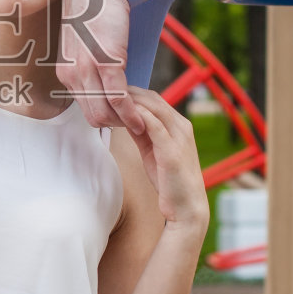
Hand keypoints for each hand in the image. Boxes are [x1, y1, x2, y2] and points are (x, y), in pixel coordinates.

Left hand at [57, 0, 141, 134]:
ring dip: (125, 122)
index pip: (85, 110)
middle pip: (94, 118)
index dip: (106, 117)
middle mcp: (72, 75)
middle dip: (116, 124)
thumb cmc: (91, 10)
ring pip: (105, 114)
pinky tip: (141, 117)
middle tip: (135, 121)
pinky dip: (130, 113)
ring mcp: (87, 70)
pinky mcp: (106, 62)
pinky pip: (118, 99)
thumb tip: (100, 84)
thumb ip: (86, 66)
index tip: (123, 116)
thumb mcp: (81, 44)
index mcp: (65, 73)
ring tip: (142, 121)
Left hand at [122, 87, 209, 234]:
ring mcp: (179, 137)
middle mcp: (181, 127)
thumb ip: (142, 133)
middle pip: (153, 99)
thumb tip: (124, 118)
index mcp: (178, 125)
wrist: (186, 207)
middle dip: (130, 91)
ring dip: (132, 101)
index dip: (133, 92)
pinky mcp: (172, 151)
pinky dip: (139, 117)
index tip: (112, 88)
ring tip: (111, 95)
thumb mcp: (153, 151)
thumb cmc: (169, 180)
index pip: (155, 99)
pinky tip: (122, 114)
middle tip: (106, 86)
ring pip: (154, 108)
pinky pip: (155, 126)